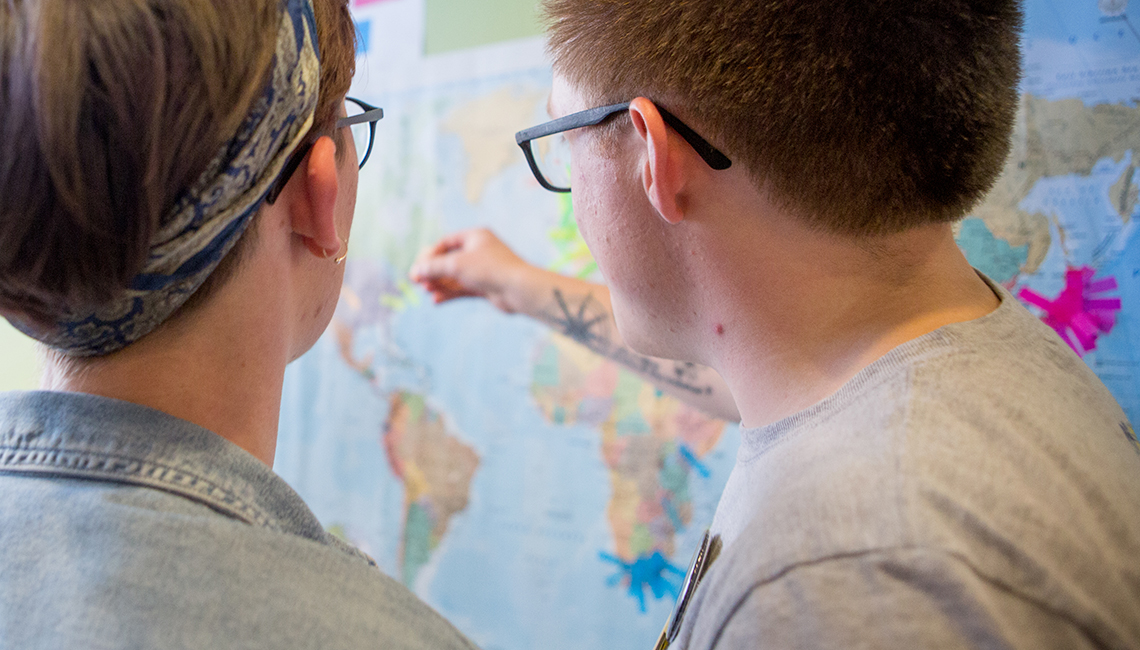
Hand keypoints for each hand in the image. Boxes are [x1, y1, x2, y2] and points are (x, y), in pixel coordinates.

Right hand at [410, 229, 534, 312]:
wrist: (519, 289)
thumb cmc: (490, 269)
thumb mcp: (457, 265)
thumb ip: (434, 267)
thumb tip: (415, 271)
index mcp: (476, 237)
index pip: (446, 242)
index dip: (430, 254)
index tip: (419, 267)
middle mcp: (480, 251)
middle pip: (449, 260)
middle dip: (433, 271)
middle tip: (417, 282)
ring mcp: (483, 270)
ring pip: (455, 276)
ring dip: (439, 283)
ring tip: (426, 291)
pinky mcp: (486, 287)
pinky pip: (463, 288)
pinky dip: (449, 293)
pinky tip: (436, 300)